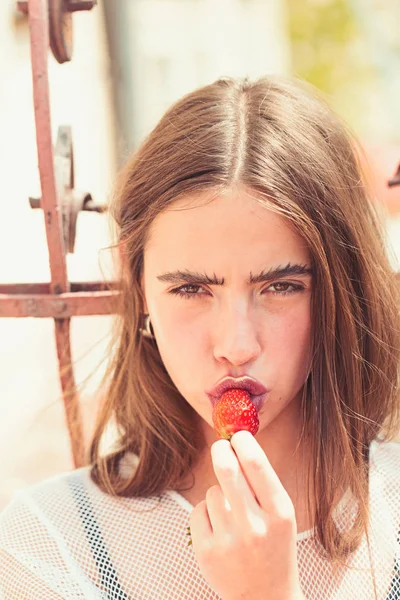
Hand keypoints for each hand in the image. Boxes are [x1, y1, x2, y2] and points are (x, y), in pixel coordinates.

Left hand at [189, 430, 303, 599]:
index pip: (256, 465)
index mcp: (280, 513)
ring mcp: (229, 541)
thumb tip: (237, 441)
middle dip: (220, 452)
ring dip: (219, 494)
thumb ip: (262, 482)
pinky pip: (198, 510)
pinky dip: (206, 513)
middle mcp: (255, 527)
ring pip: (213, 492)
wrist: (265, 597)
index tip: (237, 435)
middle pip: (227, 471)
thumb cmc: (273, 546)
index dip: (243, 442)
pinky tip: (219, 530)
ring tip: (232, 515)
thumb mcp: (281, 516)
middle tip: (220, 447)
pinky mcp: (206, 552)